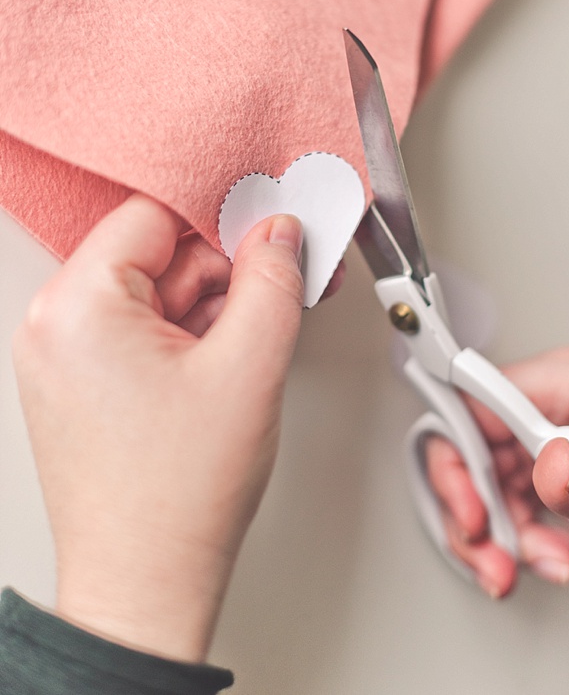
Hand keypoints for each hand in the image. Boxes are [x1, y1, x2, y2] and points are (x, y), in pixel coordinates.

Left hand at [12, 194, 304, 660]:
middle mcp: (55, 324)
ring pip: (154, 294)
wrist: (148, 586)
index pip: (154, 214)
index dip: (220, 216)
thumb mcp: (249, 366)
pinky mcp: (81, 382)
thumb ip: (274, 280)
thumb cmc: (176, 499)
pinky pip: (141, 331)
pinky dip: (189, 336)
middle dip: (224, 271)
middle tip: (278, 289)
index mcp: (77, 307)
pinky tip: (228, 361)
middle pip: (156, 255)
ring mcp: (64, 356)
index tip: (266, 224)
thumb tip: (281, 233)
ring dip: (212, 307)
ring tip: (252, 345)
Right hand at [427, 347, 568, 596]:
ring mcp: (539, 442)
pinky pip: (495, 508)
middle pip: (465, 447)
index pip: (477, 401)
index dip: (460, 454)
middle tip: (491, 552)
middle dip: (472, 509)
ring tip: (528, 567)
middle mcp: (544, 408)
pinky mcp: (540, 477)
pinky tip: (545, 561)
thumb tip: (547, 463)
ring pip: (474, 484)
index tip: (468, 507)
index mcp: (564, 386)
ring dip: (492, 538)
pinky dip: (509, 545)